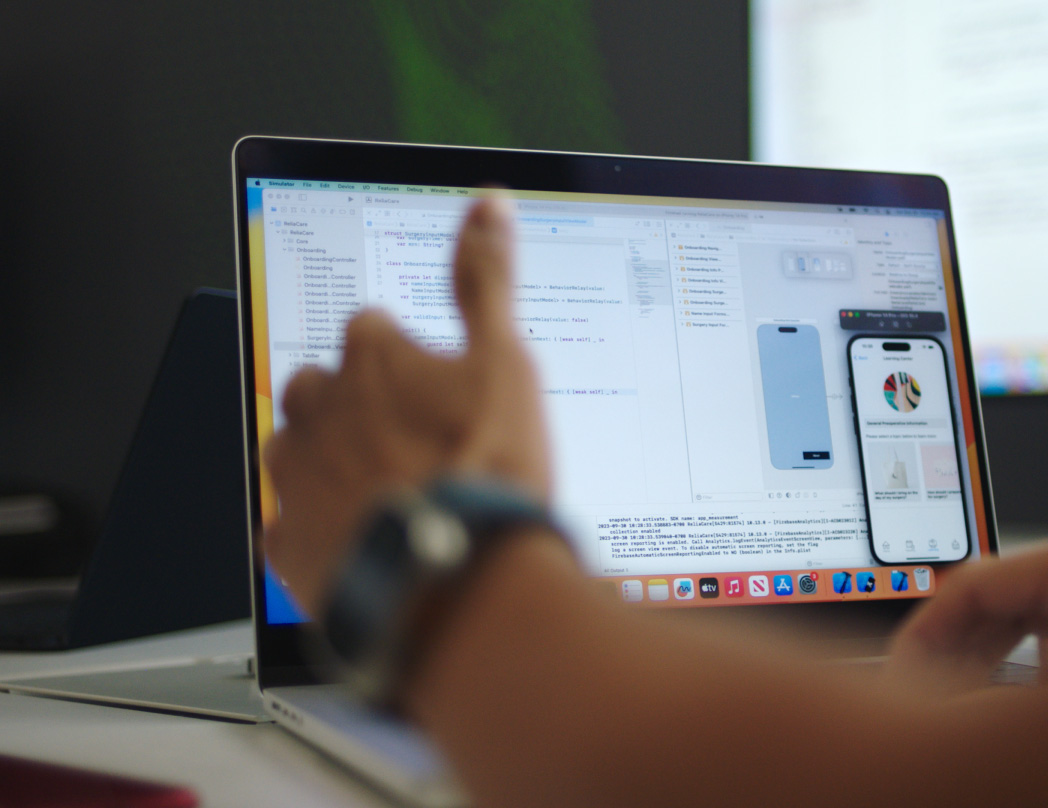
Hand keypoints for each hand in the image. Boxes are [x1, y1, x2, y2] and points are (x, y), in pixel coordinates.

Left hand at [262, 196, 548, 614]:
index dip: (408, 359)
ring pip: (299, 452)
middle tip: (416, 442)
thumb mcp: (507, 359)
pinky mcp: (289, 544)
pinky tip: (371, 537)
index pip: (372, 329)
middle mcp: (318, 407)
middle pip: (324, 387)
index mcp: (369, 355)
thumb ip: (488, 279)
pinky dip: (324, 526)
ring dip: (335, 462)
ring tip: (393, 491)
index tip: (436, 389)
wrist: (462, 580)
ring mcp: (297, 476)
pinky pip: (295, 524)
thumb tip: (487, 205)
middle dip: (358, 405)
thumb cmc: (486, 468)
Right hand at [884, 528, 1047, 694]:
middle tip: (917, 692)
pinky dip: (1033, 663)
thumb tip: (935, 711)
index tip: (897, 671)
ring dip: (990, 660)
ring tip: (959, 699)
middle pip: (996, 598)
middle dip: (954, 648)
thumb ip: (1000, 703)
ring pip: (1025, 617)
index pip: (974, 582)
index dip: (925, 631)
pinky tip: (1029, 695)